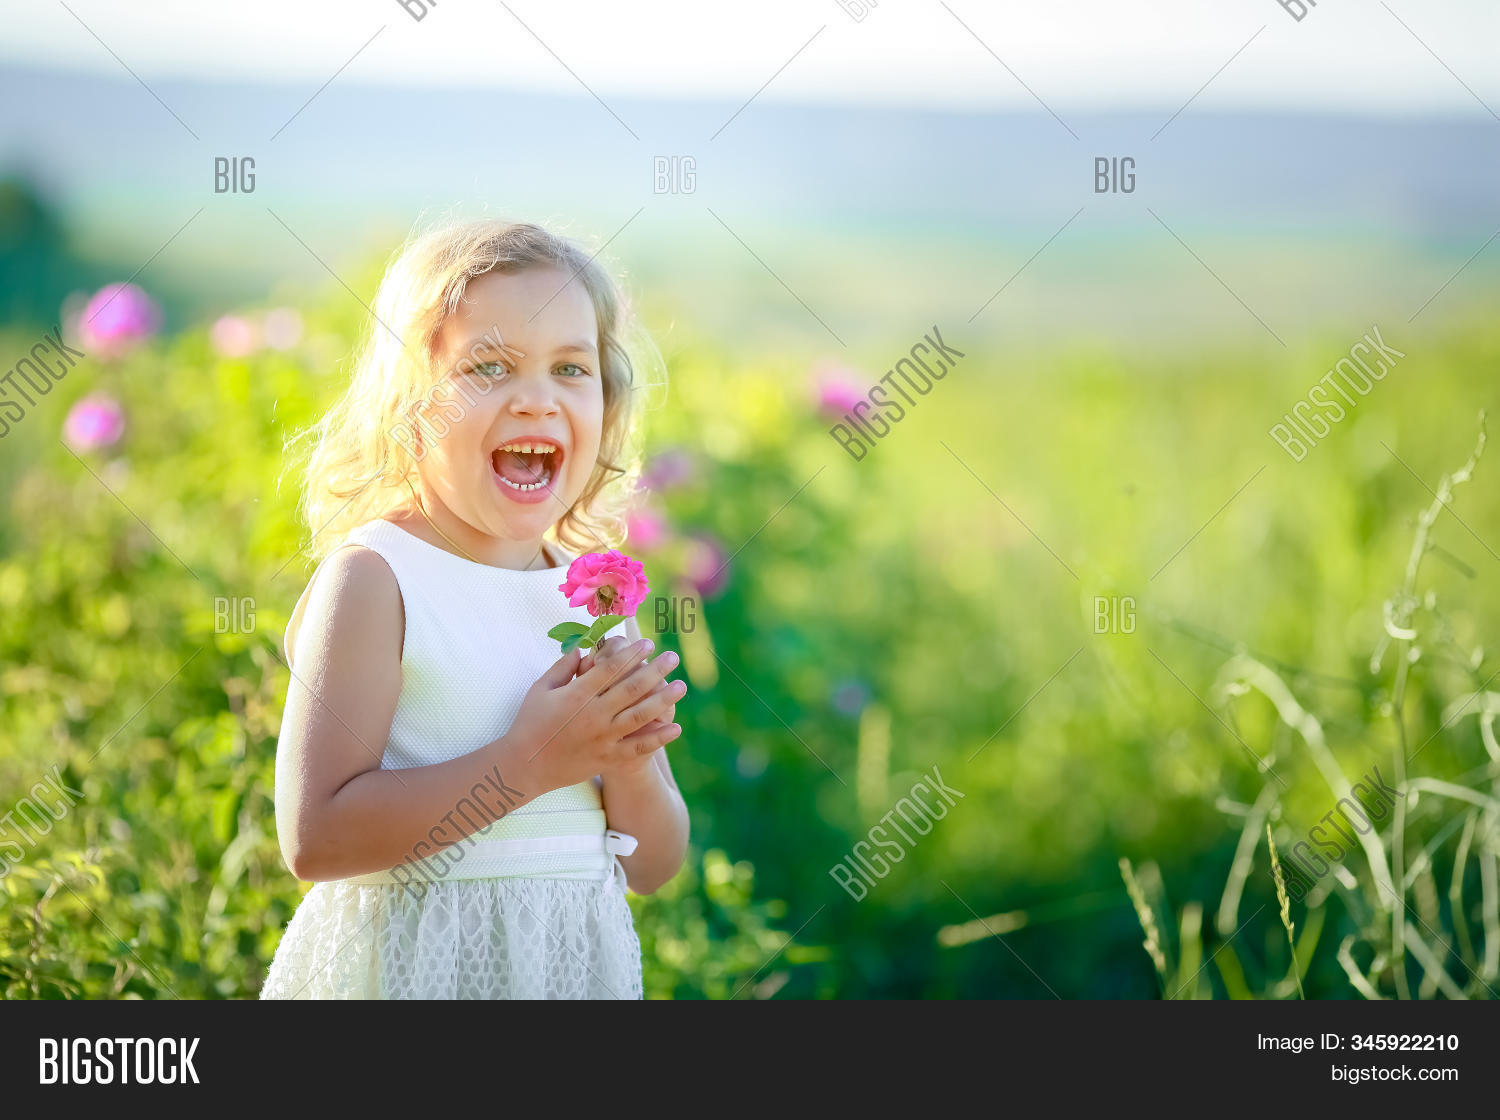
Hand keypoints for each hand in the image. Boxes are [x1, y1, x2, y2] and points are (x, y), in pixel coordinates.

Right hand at [505, 637, 685, 792]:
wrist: (525, 766)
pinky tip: (676, 728)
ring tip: (682, 686)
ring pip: (640, 715)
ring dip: (664, 699)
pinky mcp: (607, 758)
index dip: (631, 654)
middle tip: (673, 656)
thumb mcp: (540, 689)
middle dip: (655, 670)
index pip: (611, 668)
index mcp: (577, 694)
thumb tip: (582, 648)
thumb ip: (562, 667)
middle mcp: (593, 715)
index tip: (647, 643)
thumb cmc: (530, 723)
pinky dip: (658, 738)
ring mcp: (603, 738)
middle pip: (632, 688)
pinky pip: (638, 748)